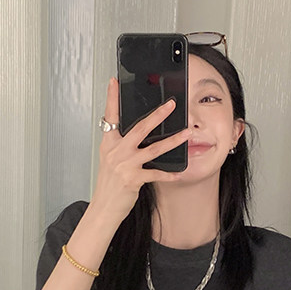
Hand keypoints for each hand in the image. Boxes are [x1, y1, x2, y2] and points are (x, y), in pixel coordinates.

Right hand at [90, 77, 191, 225]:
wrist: (104, 207)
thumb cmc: (109, 184)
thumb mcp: (110, 159)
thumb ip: (121, 144)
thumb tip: (137, 132)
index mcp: (109, 144)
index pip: (110, 116)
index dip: (112, 98)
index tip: (114, 82)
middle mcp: (116, 151)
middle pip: (139, 128)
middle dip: (157, 115)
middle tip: (170, 104)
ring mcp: (125, 165)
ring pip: (153, 148)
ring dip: (173, 140)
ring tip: (186, 133)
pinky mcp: (133, 179)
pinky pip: (156, 173)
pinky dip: (168, 174)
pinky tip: (179, 173)